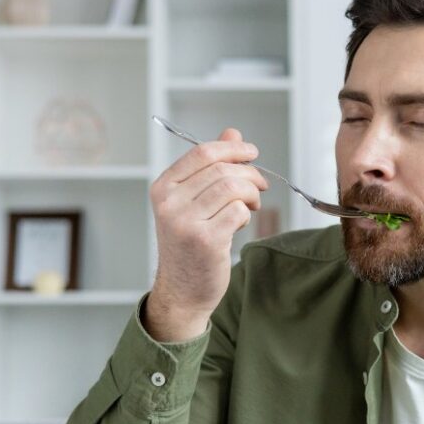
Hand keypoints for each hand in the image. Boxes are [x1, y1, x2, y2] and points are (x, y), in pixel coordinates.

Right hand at [145, 128, 267, 340]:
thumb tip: (233, 133)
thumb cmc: (190, 244)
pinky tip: (240, 223)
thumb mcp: (194, 202)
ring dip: (251, 194)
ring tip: (252, 205)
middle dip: (249, 174)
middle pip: (221, 170)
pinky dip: (246, 214)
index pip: (202, 153)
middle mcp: (169, 203)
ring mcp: (186, 222)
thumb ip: (212, 167)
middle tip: (260, 186)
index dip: (232, 148)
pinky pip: (238, 211)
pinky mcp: (206, 240)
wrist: (182, 290)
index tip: (252, 153)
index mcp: (163, 188)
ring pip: (232, 188)